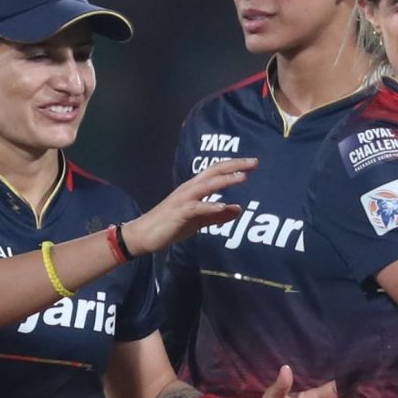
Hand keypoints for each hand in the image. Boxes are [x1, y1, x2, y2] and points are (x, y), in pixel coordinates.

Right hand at [122, 158, 256, 254]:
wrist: (143, 235)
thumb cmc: (171, 225)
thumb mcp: (199, 220)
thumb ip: (218, 215)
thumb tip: (239, 209)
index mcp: (194, 188)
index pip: (216, 171)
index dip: (233, 166)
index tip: (252, 163)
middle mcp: (189, 189)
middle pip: (213, 172)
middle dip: (234, 166)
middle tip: (254, 162)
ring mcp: (183, 200)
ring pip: (206, 185)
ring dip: (225, 180)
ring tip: (243, 177)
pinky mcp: (178, 213)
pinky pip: (196, 207)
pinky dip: (210, 206)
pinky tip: (223, 206)